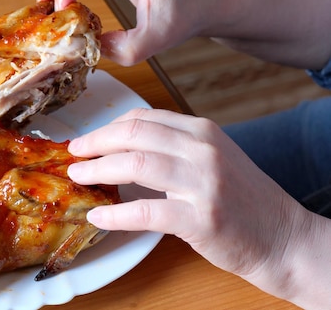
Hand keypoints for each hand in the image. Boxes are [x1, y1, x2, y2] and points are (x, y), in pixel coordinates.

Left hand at [66, 108, 318, 302]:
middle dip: (95, 142)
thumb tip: (121, 147)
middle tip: (73, 153)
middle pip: (133, 134)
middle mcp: (202, 150)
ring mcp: (203, 183)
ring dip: (98, 170)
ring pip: (135, 165)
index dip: (108, 128)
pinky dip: (115, 215)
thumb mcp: (211, 159)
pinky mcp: (201, 218)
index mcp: (202, 131)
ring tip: (77, 178)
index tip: (88, 139)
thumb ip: (173, 148)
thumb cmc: (242, 199)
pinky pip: (145, 211)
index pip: (143, 118)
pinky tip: (98, 217)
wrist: (283, 237)